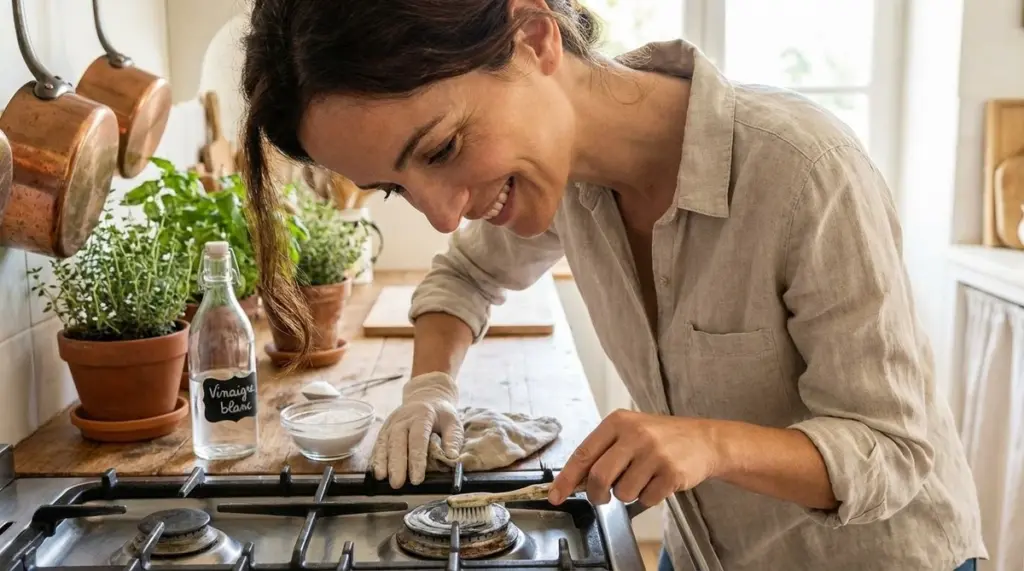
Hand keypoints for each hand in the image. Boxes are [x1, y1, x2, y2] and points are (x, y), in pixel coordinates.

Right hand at [370, 372, 463, 487]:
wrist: (426, 397)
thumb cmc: (440, 414)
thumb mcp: (453, 422)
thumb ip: (453, 439)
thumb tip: (452, 458)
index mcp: (422, 415)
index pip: (418, 438)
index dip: (417, 459)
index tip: (417, 478)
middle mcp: (403, 419)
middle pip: (397, 441)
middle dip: (396, 464)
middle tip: (397, 483)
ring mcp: (392, 423)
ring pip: (385, 443)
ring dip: (382, 461)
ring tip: (383, 478)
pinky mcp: (384, 429)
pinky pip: (378, 444)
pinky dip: (376, 458)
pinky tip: (376, 472)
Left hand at [547, 409, 719, 506]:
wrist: (704, 440)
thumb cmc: (660, 438)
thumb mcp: (628, 433)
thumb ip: (602, 452)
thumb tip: (573, 481)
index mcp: (618, 422)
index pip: (583, 453)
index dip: (566, 478)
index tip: (555, 496)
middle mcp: (635, 434)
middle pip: (599, 477)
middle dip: (596, 494)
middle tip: (601, 497)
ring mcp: (654, 453)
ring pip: (622, 492)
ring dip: (627, 494)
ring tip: (641, 479)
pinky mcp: (671, 472)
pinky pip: (646, 500)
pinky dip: (648, 498)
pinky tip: (658, 482)